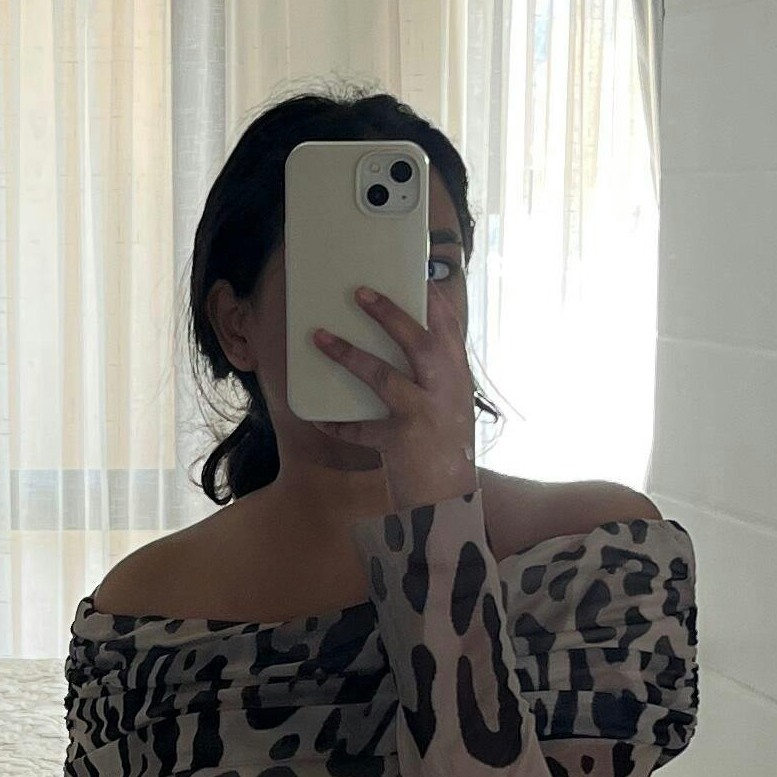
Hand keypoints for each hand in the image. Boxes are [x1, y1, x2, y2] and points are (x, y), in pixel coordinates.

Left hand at [312, 283, 479, 513]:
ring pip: (383, 376)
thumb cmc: (445, 449)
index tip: (416, 276)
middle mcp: (446, 392)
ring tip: (319, 337)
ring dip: (348, 354)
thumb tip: (403, 344)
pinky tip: (318, 416)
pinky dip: (338, 423)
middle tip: (360, 292)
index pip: (450, 329)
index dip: (433, 300)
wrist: (449, 500)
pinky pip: (360, 427)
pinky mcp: (400, 441)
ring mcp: (424, 415)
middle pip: (418, 342)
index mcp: (458, 378)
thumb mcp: (450, 406)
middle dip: (389, 314)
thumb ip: (434, 378)